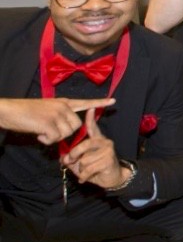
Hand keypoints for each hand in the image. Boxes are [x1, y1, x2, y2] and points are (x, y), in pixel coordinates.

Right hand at [0, 97, 114, 143]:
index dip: (98, 103)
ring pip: (66, 134)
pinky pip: (55, 138)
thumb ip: (57, 115)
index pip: (84, 102)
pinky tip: (38, 134)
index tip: (113, 101)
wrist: (8, 110)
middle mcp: (62, 106)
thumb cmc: (23, 112)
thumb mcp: (45, 110)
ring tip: (40, 131)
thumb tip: (64, 129)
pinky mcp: (49, 122)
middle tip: (48, 132)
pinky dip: (46, 140)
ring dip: (53, 137)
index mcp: (62, 102)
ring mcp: (56, 114)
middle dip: (65, 133)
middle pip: (76, 126)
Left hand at [61, 109, 124, 188]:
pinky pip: (89, 168)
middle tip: (70, 161)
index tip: (90, 108)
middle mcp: (104, 142)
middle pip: (84, 145)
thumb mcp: (80, 163)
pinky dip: (84, 176)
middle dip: (74, 155)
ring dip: (81, 169)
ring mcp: (108, 150)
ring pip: (85, 160)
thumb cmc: (96, 168)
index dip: (90, 119)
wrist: (112, 179)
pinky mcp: (109, 160)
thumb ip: (71, 158)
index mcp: (97, 140)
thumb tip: (64, 158)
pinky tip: (85, 177)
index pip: (93, 128)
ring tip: (85, 172)